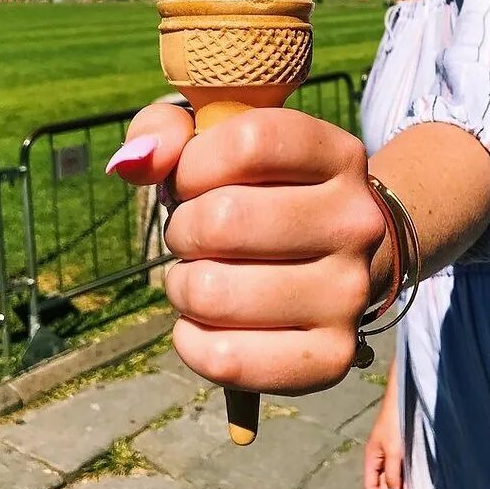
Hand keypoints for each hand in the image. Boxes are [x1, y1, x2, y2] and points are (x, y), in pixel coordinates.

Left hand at [111, 103, 385, 394]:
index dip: (195, 163)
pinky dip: (191, 341)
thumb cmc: (260, 191)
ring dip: (183, 285)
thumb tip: (132, 163)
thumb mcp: (220, 141)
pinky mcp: (332, 356)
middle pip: (225, 219)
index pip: (251, 142)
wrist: (338, 260)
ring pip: (215, 291)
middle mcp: (356, 220)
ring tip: (201, 275)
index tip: (192, 180)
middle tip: (194, 234)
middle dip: (183, 228)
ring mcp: (350, 292)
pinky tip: (204, 322)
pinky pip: (225, 357)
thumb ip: (166, 131)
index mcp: (338, 154)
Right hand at [365, 386, 407, 488]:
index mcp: (372, 457)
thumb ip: (392, 475)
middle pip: (383, 485)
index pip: (371, 487)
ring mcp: (390, 453)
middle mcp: (380, 457)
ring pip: (393, 479)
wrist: (403, 396)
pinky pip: (401, 470)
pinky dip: (407, 480)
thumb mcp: (394, 450)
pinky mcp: (400, 448)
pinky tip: (416, 486)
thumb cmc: (395, 420)